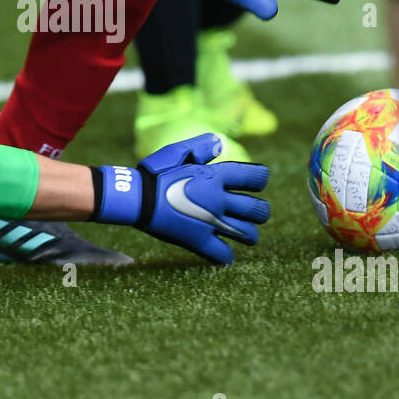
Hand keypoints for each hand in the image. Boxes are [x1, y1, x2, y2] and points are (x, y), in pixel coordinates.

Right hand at [92, 134, 269, 264]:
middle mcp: (219, 200)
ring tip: (248, 233)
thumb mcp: (177, 151)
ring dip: (251, 234)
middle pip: (257, 209)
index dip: (260, 178)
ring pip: (247, 233)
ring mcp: (210, 222)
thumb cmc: (155, 172)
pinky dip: (226, 256)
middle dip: (261, 211)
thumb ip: (201, 146)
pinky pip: (221, 254)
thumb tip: (221, 142)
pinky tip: (226, 254)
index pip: (256, 177)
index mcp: (216, 176)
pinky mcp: (198, 241)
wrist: (136, 198)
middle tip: (257, 211)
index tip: (257, 181)